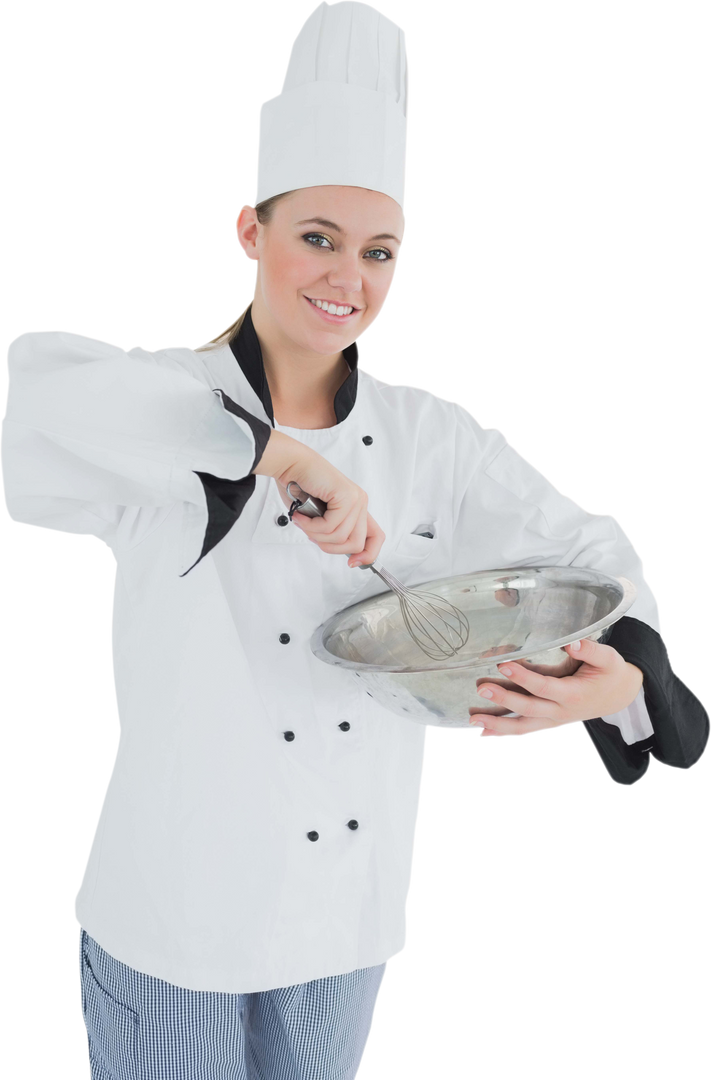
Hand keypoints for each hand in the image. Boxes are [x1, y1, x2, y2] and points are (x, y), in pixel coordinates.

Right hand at [276, 450, 384, 566]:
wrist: (290, 464)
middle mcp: (360, 502)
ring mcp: (355, 498)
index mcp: (357, 508)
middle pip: (356, 543)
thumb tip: (336, 549)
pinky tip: (301, 515)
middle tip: (312, 536)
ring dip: (316, 535)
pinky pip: (331, 526)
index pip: (376, 537)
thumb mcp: (320, 517)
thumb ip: (331, 531)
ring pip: (341, 537)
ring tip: (303, 522)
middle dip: (330, 547)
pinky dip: (312, 526)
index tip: (352, 564)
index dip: (368, 555)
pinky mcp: (346, 495)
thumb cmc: (300, 486)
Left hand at [469, 637, 643, 738]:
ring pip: (523, 727)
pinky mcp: (547, 722)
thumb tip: (571, 643)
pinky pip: (525, 730)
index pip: (543, 687)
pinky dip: (504, 733)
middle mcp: (561, 712)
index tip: (503, 663)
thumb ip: (590, 650)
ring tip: (473, 719)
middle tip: (481, 687)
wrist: (617, 696)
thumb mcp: (608, 658)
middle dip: (503, 699)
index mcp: (574, 694)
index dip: (523, 677)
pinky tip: (484, 732)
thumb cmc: (610, 673)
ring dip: (497, 724)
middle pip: (528, 709)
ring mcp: (553, 720)